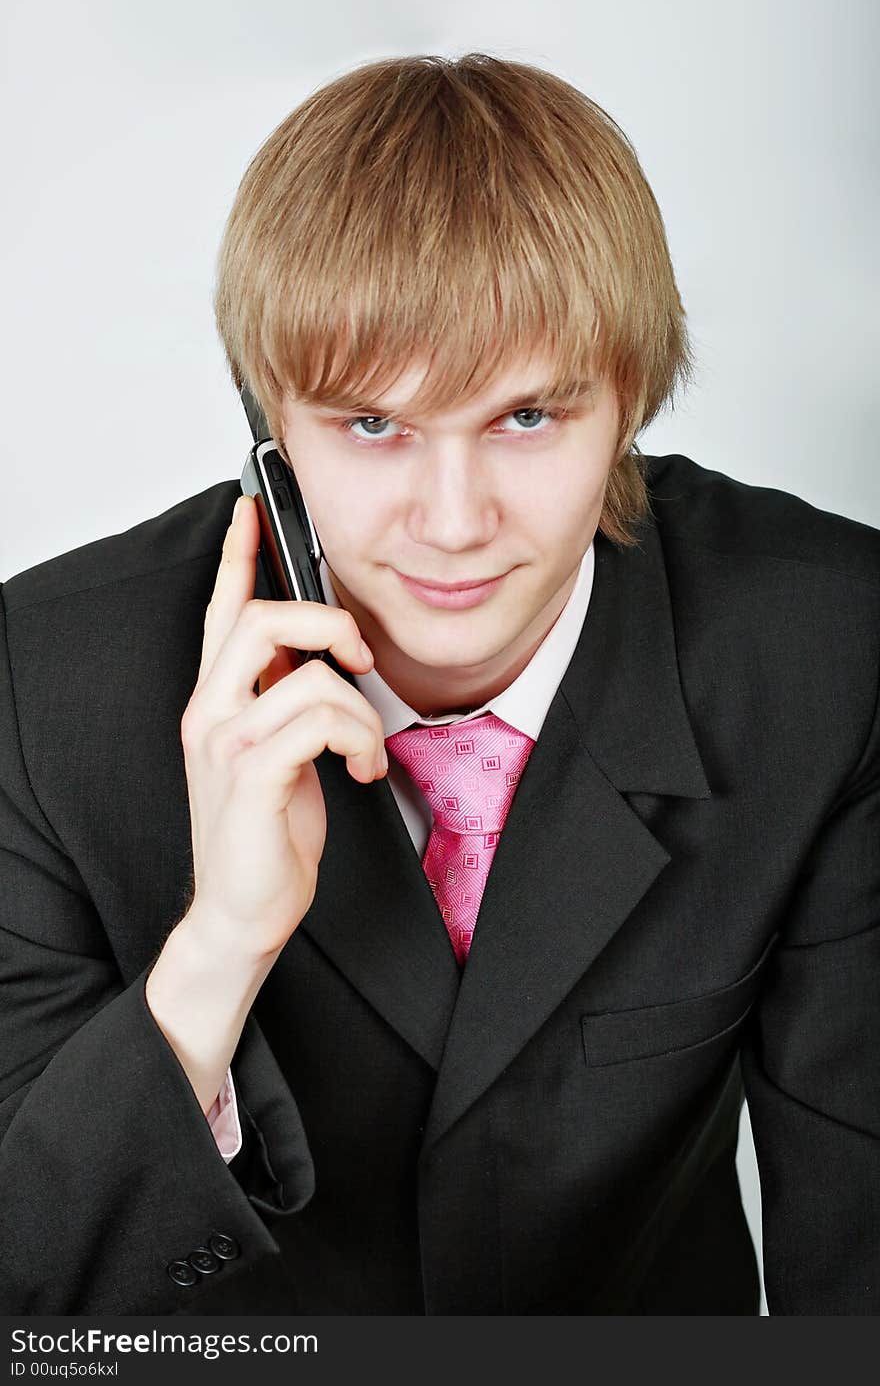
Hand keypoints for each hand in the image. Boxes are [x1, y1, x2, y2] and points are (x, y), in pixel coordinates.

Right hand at [179, 494, 386, 958]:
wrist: (243, 911)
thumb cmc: (265, 834)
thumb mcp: (276, 753)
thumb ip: (282, 701)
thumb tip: (319, 661)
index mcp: (216, 700)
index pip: (221, 611)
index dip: (237, 556)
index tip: (250, 509)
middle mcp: (210, 711)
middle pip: (263, 619)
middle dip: (329, 623)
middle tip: (361, 657)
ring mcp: (226, 743)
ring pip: (310, 676)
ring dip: (361, 714)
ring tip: (366, 753)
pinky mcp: (253, 775)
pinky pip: (320, 722)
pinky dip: (358, 741)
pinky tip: (361, 772)